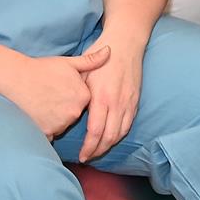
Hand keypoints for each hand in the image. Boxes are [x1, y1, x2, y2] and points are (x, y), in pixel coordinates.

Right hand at [0, 45, 110, 137]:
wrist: (16, 78)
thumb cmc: (42, 69)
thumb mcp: (69, 62)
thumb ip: (92, 61)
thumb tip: (110, 51)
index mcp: (83, 97)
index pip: (83, 101)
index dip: (71, 95)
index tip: (60, 88)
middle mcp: (74, 113)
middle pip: (73, 115)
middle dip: (64, 108)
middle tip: (49, 95)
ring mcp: (60, 124)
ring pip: (61, 125)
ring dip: (55, 119)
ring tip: (42, 103)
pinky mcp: (45, 132)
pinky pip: (49, 133)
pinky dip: (45, 127)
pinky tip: (37, 114)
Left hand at [80, 31, 145, 160]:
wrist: (126, 42)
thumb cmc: (101, 54)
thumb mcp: (83, 70)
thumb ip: (76, 91)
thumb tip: (63, 110)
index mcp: (101, 97)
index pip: (95, 132)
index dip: (88, 147)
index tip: (81, 155)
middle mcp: (117, 103)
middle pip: (109, 137)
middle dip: (97, 151)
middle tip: (87, 158)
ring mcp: (128, 102)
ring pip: (120, 133)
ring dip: (109, 145)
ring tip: (98, 151)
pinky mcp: (135, 100)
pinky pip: (129, 124)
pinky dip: (120, 135)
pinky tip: (112, 138)